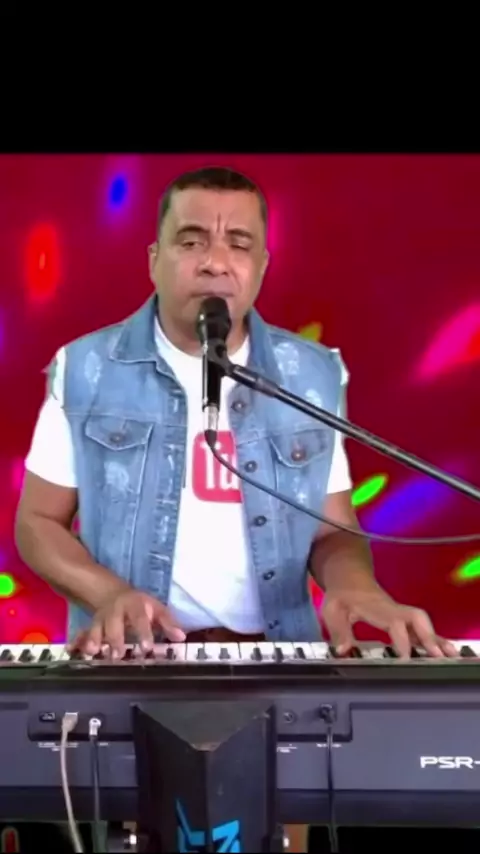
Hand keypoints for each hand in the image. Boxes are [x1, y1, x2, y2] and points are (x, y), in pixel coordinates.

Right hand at [69, 589, 184, 658]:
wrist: (111, 593)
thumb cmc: (139, 606)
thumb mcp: (156, 609)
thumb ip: (168, 623)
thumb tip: (181, 637)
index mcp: (134, 605)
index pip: (140, 618)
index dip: (143, 632)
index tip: (147, 648)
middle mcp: (115, 612)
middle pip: (114, 624)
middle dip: (115, 639)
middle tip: (118, 655)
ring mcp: (100, 619)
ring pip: (95, 629)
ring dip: (94, 640)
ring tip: (94, 652)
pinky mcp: (89, 626)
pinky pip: (81, 634)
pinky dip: (77, 642)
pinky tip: (73, 650)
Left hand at [321, 588, 456, 658]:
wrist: (349, 577)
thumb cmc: (342, 595)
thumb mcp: (333, 610)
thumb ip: (338, 630)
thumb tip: (343, 650)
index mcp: (377, 608)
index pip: (395, 622)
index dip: (403, 639)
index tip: (407, 658)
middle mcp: (393, 609)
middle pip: (417, 618)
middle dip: (428, 636)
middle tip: (437, 656)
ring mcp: (399, 612)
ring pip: (422, 623)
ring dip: (435, 638)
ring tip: (449, 655)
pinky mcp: (402, 617)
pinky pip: (419, 626)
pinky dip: (432, 637)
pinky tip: (442, 650)